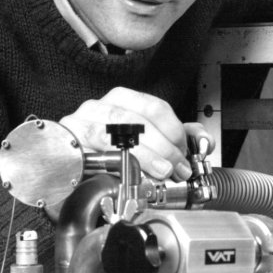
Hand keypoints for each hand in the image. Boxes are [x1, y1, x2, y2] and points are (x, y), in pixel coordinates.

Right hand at [58, 87, 214, 180]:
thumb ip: (176, 137)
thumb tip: (204, 140)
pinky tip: (127, 173)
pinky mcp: (68, 143)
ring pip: (116, 133)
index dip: (175, 131)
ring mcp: (81, 123)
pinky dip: (114, 162)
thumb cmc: (107, 153)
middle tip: (177, 168)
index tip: (184, 153)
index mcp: (122, 99)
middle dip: (164, 146)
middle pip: (138, 119)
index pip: (155, 107)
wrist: (68, 169)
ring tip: (161, 171)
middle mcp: (100, 106)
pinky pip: (92, 150)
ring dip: (145, 155)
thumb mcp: (146, 141)